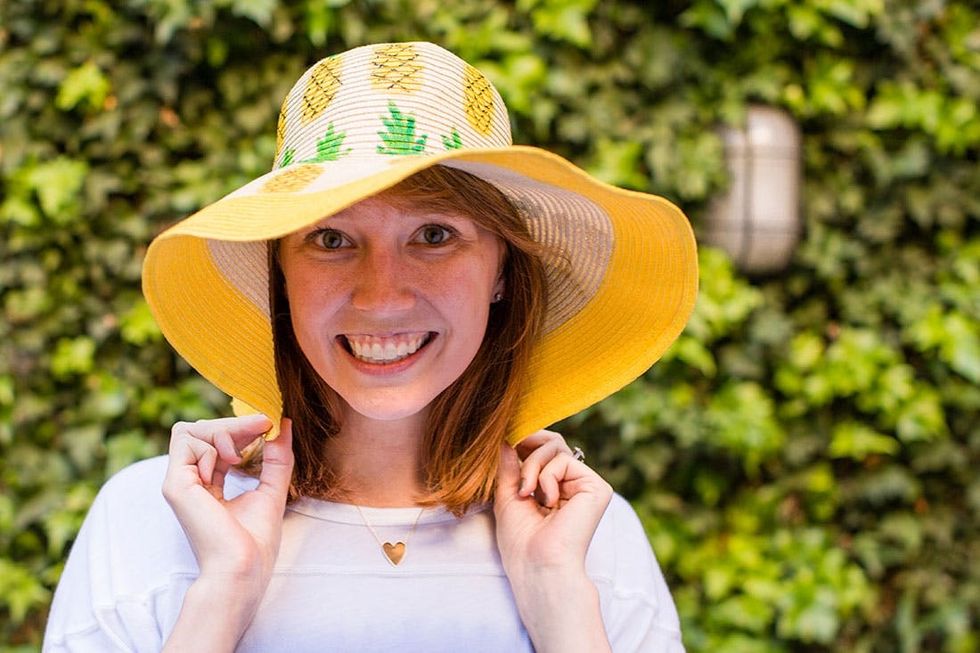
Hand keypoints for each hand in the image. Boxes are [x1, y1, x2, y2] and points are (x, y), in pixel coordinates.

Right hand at [162, 415, 293, 594]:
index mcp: (209, 485)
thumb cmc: (255, 541)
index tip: (268, 424)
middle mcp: (191, 482)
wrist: (243, 568)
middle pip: (200, 429)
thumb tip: (284, 424)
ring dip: (223, 431)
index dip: (240, 428)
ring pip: (189, 430)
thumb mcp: (272, 489)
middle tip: (263, 425)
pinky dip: (211, 444)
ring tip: (241, 455)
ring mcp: (180, 483)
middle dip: (234, 423)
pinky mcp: (176, 485)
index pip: (214, 441)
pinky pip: (186, 440)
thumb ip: (277, 457)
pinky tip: (227, 465)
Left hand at [493, 432, 611, 571]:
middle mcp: (574, 485)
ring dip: (531, 467)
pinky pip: (564, 460)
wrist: (537, 565)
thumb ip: (509, 466)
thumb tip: (504, 438)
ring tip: (527, 493)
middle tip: (514, 469)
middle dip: (527, 448)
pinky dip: (546, 477)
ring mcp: (586, 485)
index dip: (524, 443)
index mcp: (556, 488)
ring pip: (555, 448)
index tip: (504, 446)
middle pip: (552, 442)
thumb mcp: (508, 495)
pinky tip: (548, 501)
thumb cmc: (520, 541)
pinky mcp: (596, 487)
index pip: (544, 450)